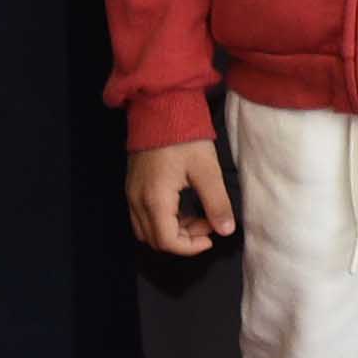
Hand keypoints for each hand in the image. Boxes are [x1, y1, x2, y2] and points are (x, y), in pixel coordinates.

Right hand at [125, 137, 235, 256]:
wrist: (160, 110)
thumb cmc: (184, 138)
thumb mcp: (207, 170)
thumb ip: (216, 203)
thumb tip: (226, 231)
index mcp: (155, 200)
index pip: (167, 241)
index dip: (190, 247)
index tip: (211, 237)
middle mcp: (137, 201)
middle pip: (154, 240)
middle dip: (183, 240)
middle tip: (207, 223)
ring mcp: (131, 194)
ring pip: (147, 230)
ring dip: (173, 232)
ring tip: (198, 216)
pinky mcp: (132, 187)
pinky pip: (143, 217)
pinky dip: (163, 221)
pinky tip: (184, 208)